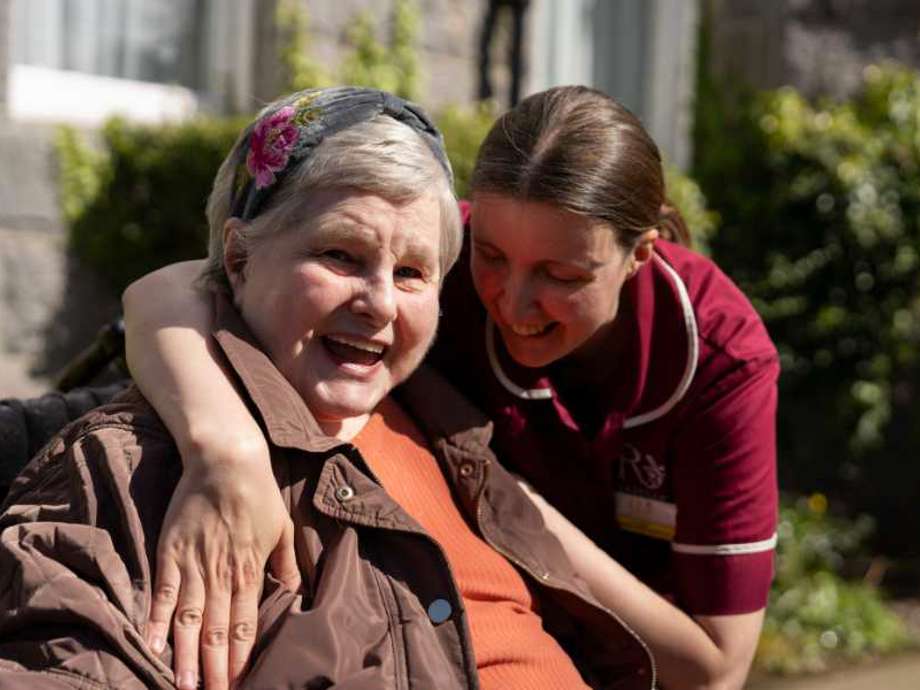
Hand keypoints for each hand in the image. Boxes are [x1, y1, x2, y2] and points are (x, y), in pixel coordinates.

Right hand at [145, 444, 299, 689]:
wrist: (227, 460)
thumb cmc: (259, 493)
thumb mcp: (283, 529)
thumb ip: (286, 565)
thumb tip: (295, 593)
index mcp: (251, 572)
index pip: (246, 626)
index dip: (242, 658)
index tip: (240, 684)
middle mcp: (222, 575)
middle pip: (218, 632)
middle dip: (215, 669)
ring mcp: (194, 565)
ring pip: (190, 621)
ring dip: (187, 656)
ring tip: (184, 686)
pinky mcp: (171, 552)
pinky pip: (163, 593)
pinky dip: (156, 621)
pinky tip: (152, 647)